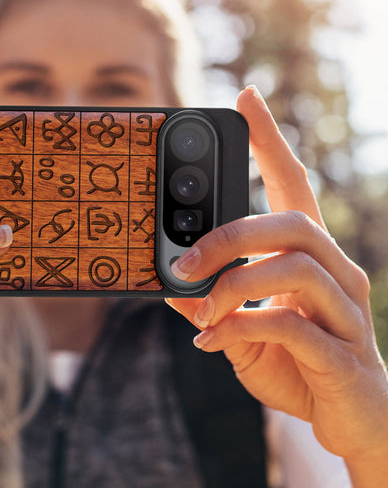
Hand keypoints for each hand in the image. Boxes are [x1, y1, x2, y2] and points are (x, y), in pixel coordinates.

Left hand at [166, 86, 387, 478]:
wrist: (352, 423)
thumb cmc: (297, 364)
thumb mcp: (241, 328)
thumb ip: (211, 304)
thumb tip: (168, 284)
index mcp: (310, 256)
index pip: (293, 183)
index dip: (270, 140)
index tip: (246, 97)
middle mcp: (337, 272)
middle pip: (292, 222)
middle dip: (229, 235)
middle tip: (183, 260)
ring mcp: (347, 311)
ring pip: (294, 267)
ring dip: (233, 285)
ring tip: (199, 310)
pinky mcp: (345, 354)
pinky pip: (292, 326)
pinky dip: (241, 328)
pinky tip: (211, 342)